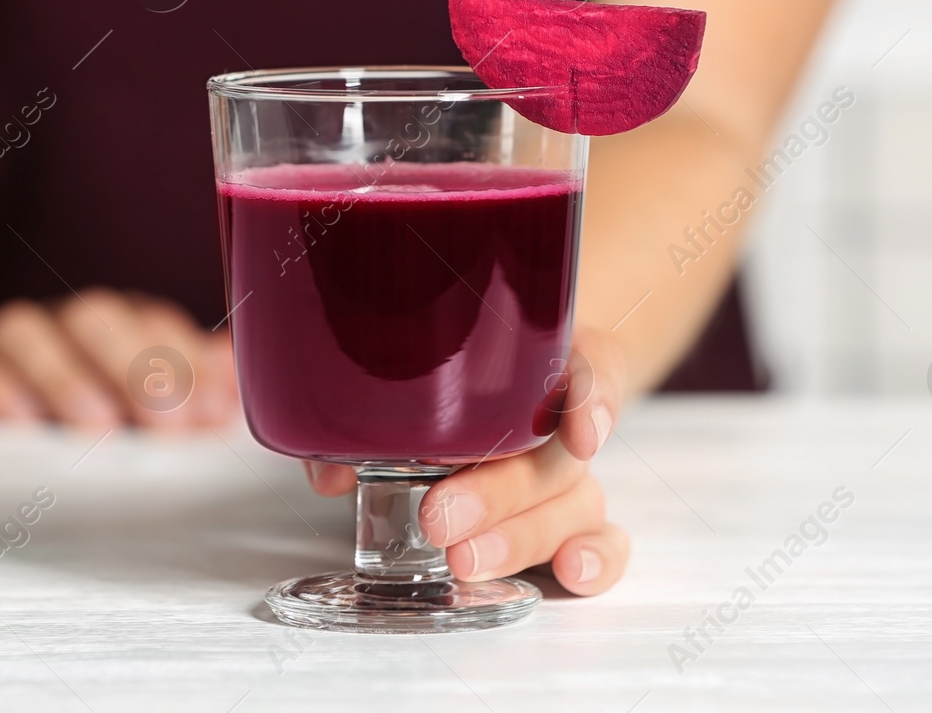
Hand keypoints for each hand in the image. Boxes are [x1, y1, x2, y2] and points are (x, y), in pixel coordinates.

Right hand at [0, 288, 237, 432]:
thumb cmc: (73, 424)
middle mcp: (62, 325)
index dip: (188, 363)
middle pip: (98, 318)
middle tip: (166, 423)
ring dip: (67, 376)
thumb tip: (240, 372)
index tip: (211, 413)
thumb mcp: (138, 416)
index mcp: (118, 330)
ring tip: (97, 427)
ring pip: (27, 331)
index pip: (157, 325)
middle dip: (138, 368)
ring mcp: (1, 343)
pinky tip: (18, 422)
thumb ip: (191, 391)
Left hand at [304, 324, 630, 593]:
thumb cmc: (441, 376)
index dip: (591, 398)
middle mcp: (560, 416)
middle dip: (499, 492)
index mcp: (538, 357)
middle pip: (554, 453)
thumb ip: (365, 414)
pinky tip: (571, 575)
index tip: (580, 436)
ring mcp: (569, 471)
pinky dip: (597, 558)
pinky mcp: (570, 519)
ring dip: (520, 537)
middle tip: (439, 516)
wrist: (481, 387)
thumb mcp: (403, 376)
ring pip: (573, 503)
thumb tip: (330, 470)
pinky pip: (602, 538)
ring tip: (465, 561)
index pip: (590, 363)